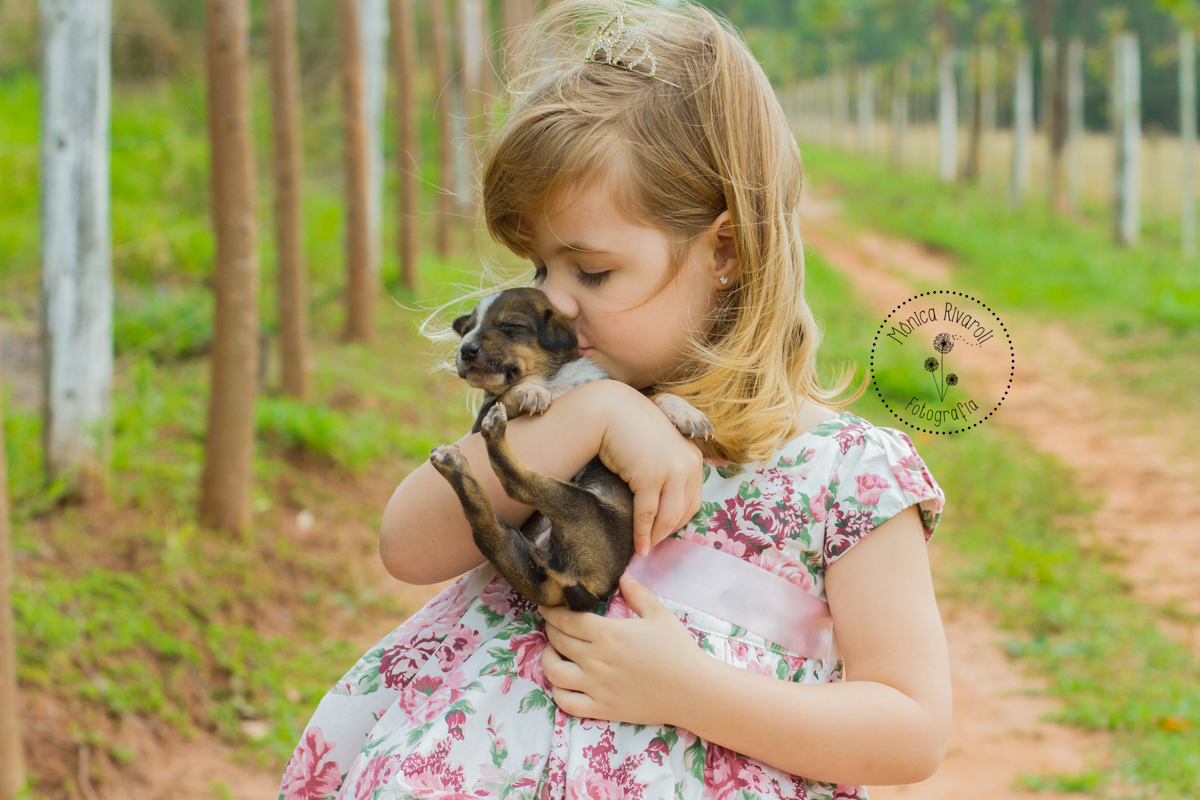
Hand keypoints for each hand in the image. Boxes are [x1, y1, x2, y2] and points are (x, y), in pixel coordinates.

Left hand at [537, 574, 706, 726]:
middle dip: (550, 629)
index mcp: (608, 633)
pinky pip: (566, 703)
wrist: (693, 690)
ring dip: (547, 659)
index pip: (567, 619)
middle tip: (551, 624)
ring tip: (551, 652)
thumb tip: (622, 576)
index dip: (552, 611)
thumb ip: (637, 593)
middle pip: (558, 641)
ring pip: (554, 672)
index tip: (546, 606)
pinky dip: (557, 692)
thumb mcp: (659, 614)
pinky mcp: (602, 709)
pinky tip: (562, 683)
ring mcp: (597, 686)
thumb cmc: (678, 650)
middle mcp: (596, 659)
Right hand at [595, 383, 704, 556]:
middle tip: (652, 545)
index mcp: (694, 459)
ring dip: (656, 538)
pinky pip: (647, 514)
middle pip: (683, 513)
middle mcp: (688, 465)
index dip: (678, 522)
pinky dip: (642, 533)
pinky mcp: (650, 477)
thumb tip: (665, 502)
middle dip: (667, 533)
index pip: (693, 501)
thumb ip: (669, 468)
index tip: (664, 533)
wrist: (610, 410)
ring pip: (668, 518)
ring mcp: (671, 471)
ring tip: (644, 548)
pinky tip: (637, 546)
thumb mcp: (660, 448)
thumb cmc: (631, 429)